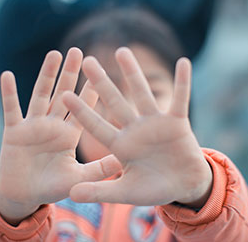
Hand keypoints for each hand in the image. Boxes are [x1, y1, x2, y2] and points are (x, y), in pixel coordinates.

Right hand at [0, 48, 121, 224]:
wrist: (24, 196)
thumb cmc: (52, 187)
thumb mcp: (78, 178)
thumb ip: (99, 170)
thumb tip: (125, 162)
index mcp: (69, 134)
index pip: (83, 108)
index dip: (90, 90)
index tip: (101, 71)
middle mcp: (52, 125)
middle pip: (63, 94)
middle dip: (70, 73)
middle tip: (78, 51)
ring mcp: (33, 125)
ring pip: (41, 95)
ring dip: (46, 75)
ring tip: (54, 54)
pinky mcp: (14, 131)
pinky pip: (11, 109)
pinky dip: (9, 93)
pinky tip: (7, 75)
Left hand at [63, 47, 212, 207]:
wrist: (183, 187)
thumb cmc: (153, 189)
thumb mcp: (125, 192)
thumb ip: (100, 191)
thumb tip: (71, 196)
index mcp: (120, 145)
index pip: (97, 125)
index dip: (82, 111)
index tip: (64, 94)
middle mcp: (135, 129)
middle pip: (115, 102)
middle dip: (101, 83)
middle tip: (86, 61)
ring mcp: (156, 123)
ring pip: (142, 94)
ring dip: (133, 73)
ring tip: (122, 51)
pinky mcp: (178, 122)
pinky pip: (181, 99)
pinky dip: (183, 82)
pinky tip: (183, 62)